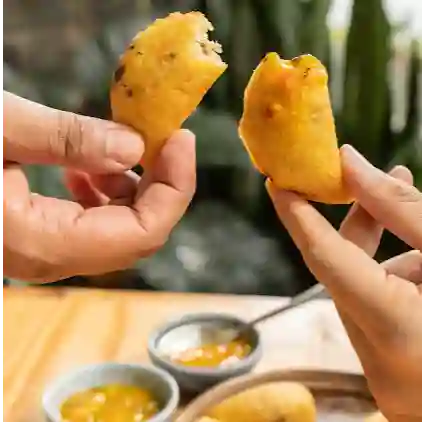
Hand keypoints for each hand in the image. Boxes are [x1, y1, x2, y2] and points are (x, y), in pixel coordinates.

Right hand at [2, 91, 195, 281]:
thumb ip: (67, 140)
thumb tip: (134, 147)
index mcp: (44, 242)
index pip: (145, 231)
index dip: (175, 186)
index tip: (181, 140)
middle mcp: (51, 260)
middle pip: (139, 233)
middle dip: (160, 183)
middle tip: (160, 137)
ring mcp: (45, 254)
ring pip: (118, 231)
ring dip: (131, 186)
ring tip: (117, 145)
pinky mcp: (39, 240)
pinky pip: (90, 226)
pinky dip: (102, 194)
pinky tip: (82, 167)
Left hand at [267, 145, 421, 420]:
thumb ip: (402, 208)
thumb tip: (351, 165)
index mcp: (398, 332)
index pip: (325, 258)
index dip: (297, 216)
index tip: (277, 183)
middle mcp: (380, 364)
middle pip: (343, 273)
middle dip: (359, 227)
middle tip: (374, 183)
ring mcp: (385, 377)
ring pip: (361, 293)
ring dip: (388, 259)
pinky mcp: (391, 376)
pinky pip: (377, 315)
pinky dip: (396, 285)